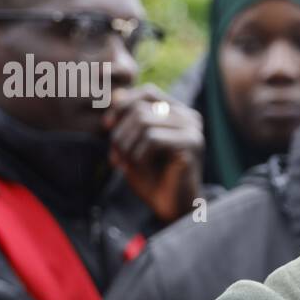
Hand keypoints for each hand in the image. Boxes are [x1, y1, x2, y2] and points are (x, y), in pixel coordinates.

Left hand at [103, 85, 203, 223]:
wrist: (170, 208)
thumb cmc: (151, 177)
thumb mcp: (132, 143)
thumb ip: (125, 120)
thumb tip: (114, 95)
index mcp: (178, 112)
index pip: (147, 92)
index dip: (122, 105)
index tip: (107, 127)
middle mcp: (190, 117)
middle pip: (141, 107)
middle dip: (120, 132)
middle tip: (116, 155)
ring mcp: (193, 130)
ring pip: (144, 121)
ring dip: (126, 144)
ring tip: (126, 162)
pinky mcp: (191, 145)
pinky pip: (153, 138)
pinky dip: (139, 154)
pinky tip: (141, 166)